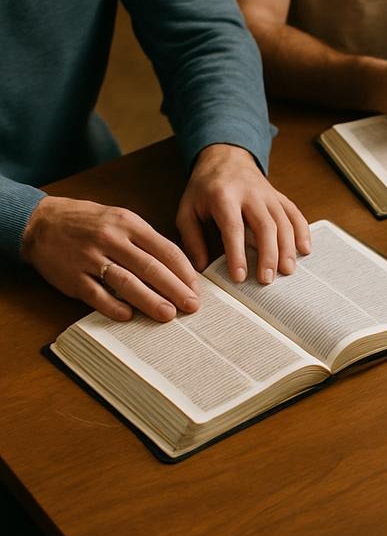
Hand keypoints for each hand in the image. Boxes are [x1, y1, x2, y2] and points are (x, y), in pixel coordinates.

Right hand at [20, 196, 199, 321]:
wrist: (40, 222)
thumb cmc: (87, 222)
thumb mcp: (121, 219)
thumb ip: (147, 241)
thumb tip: (177, 269)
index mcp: (128, 224)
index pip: (165, 250)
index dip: (184, 271)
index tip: (196, 288)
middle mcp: (111, 240)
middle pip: (150, 268)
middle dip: (175, 289)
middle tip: (191, 306)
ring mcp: (90, 258)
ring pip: (126, 282)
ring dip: (150, 301)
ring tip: (168, 314)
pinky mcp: (72, 277)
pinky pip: (97, 295)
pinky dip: (114, 307)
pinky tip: (129, 316)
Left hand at [176, 144, 310, 284]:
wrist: (225, 157)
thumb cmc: (205, 188)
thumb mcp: (187, 209)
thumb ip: (191, 238)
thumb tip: (201, 267)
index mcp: (223, 196)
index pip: (234, 228)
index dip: (237, 254)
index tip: (240, 276)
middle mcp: (250, 194)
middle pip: (265, 226)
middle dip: (268, 255)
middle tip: (267, 279)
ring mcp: (268, 195)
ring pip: (283, 222)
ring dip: (287, 248)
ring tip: (287, 271)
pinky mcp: (280, 197)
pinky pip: (295, 214)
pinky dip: (302, 232)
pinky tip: (305, 250)